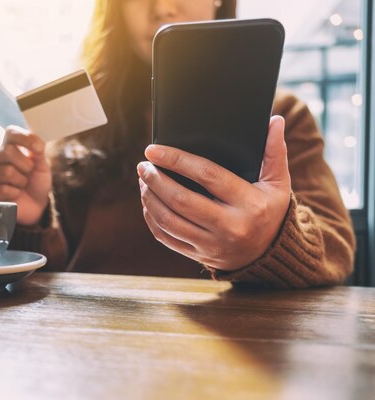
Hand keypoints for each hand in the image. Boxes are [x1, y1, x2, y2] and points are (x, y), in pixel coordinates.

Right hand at [0, 126, 51, 225]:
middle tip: (28, 174)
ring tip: (21, 185)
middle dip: (26, 166)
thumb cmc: (36, 183)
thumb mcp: (42, 166)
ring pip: (7, 172)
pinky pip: (3, 189)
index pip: (11, 133)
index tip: (39, 148)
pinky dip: (14, 194)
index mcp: (7, 146)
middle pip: (8, 152)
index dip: (25, 138)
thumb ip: (38, 153)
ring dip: (21, 181)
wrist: (35, 205)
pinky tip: (14, 195)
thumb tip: (36, 144)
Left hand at [137, 116, 290, 270]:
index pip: (208, 176)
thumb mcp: (278, 183)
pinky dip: (151, 218)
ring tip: (143, 180)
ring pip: (169, 220)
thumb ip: (275, 152)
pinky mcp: (198, 255)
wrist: (268, 254)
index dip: (177, 160)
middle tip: (144, 165)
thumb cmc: (270, 210)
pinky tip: (147, 202)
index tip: (154, 150)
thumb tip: (275, 120)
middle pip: (182, 200)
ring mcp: (212, 244)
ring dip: (149, 198)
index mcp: (250, 204)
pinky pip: (165, 237)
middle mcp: (230, 227)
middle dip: (156, 180)